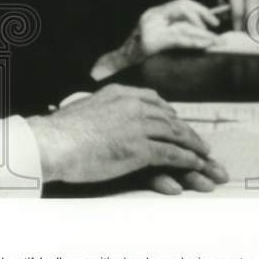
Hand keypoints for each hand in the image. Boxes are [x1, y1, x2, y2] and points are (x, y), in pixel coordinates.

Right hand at [26, 83, 227, 191]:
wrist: (52, 143)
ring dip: (194, 147)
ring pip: (176, 135)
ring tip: (206, 157)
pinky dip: (187, 160)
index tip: (178, 121)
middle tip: (201, 144)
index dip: (169, 113)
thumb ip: (99, 110)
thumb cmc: (58, 132)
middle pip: (169, 118)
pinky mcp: (139, 148)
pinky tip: (195, 165)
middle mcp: (132, 105)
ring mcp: (137, 125)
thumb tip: (98, 117)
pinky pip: (171, 154)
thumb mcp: (82, 109)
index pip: (153, 100)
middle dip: (188, 132)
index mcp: (118, 93)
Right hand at [91, 0, 217, 79]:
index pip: (181, 3)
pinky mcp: (151, 42)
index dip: (200, 10)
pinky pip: (178, 39)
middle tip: (214, 32)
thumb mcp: (160, 38)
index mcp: (154, 13)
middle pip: (182, 7)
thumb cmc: (141, 55)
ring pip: (182, 25)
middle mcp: (151, 16)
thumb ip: (176, 31)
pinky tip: (206, 45)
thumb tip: (204, 33)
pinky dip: (195, 42)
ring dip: (202, 34)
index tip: (213, 21)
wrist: (119, 67)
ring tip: (216, 42)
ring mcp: (150, 28)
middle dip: (202, 17)